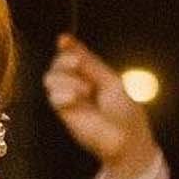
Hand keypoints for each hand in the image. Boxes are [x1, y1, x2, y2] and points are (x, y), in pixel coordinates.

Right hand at [41, 34, 160, 178]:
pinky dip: (63, 93)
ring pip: (51, 78)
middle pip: (58, 64)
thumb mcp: (110, 80)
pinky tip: (75, 99)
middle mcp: (77, 84)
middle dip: (64, 60)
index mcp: (92, 75)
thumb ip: (88, 62)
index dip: (67, 47)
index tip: (63, 40)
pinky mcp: (64, 112)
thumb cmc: (125, 111)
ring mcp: (69, 98)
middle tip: (76, 63)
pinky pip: (53, 96)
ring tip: (85, 90)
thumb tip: (64, 39)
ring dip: (66, 78)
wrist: (127, 139)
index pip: (73, 55)